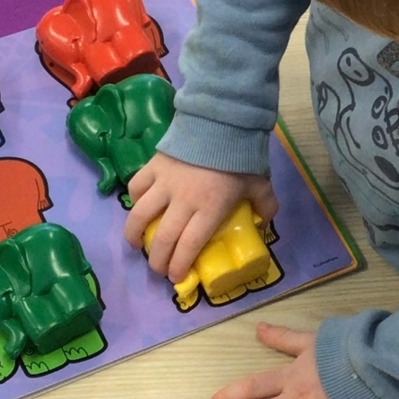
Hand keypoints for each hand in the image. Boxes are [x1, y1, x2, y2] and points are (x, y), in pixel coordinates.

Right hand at [124, 153, 278, 283]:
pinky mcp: (153, 166)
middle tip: (157, 268)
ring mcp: (164, 183)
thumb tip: (263, 224)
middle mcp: (183, 201)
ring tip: (134, 244)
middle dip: (157, 259)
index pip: (189, 246)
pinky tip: (136, 206)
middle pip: (163, 238)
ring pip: (140, 215)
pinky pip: (136, 187)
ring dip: (134, 234)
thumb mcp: (260, 184)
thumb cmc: (241, 156)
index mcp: (209, 209)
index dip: (179, 265)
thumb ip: (265, 206)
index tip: (175, 277)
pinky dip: (134, 199)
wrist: (221, 121)